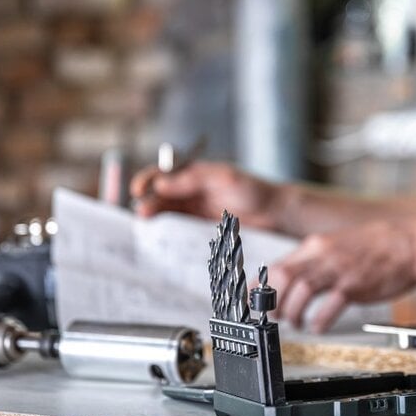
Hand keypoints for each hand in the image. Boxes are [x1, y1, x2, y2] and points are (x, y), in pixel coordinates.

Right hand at [130, 161, 280, 229]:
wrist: (276, 214)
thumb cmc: (254, 190)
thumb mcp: (224, 177)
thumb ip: (193, 178)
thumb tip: (162, 183)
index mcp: (194, 174)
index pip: (162, 174)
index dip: (147, 180)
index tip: (139, 190)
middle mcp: (190, 192)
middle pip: (159, 196)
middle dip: (147, 202)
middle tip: (143, 213)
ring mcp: (195, 212)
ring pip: (165, 214)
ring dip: (154, 220)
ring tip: (148, 227)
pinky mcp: (201, 231)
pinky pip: (178, 232)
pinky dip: (167, 235)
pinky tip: (162, 241)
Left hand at [271, 219, 415, 332]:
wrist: (412, 243)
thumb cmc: (379, 246)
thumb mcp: (338, 245)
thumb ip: (315, 260)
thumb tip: (293, 278)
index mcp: (316, 245)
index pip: (276, 266)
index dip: (260, 287)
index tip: (254, 303)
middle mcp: (322, 255)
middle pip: (282, 278)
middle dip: (272, 302)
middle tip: (273, 317)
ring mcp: (338, 269)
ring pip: (301, 291)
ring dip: (292, 312)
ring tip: (296, 323)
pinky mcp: (355, 285)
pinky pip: (328, 306)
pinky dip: (318, 320)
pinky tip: (318, 327)